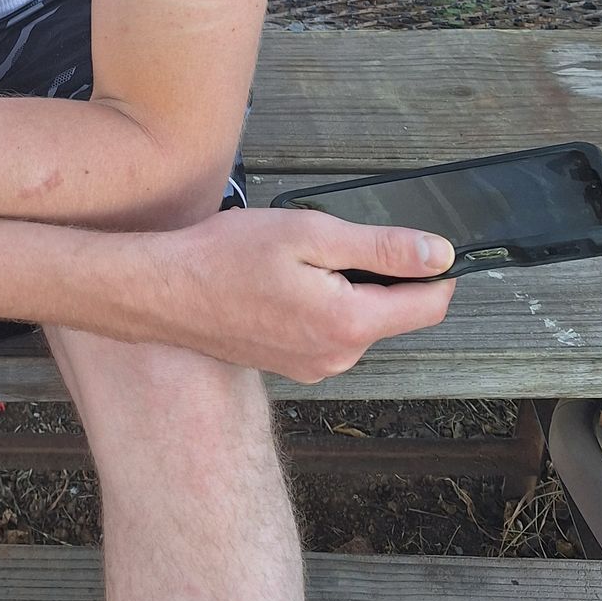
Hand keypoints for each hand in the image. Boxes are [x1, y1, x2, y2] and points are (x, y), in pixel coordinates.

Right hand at [141, 206, 457, 383]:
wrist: (162, 292)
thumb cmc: (224, 258)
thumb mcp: (309, 233)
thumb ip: (382, 248)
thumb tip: (439, 255)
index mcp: (349, 323)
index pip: (430, 304)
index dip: (435, 269)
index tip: (415, 241)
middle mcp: (338, 357)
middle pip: (395, 312)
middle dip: (380, 274)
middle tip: (328, 241)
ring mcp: (314, 366)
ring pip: (361, 320)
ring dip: (348, 288)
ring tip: (296, 261)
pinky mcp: (294, 365)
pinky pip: (330, 332)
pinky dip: (322, 304)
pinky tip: (282, 282)